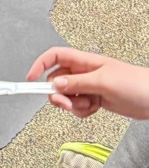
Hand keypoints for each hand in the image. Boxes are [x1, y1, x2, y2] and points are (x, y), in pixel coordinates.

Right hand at [27, 47, 148, 119]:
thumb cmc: (136, 84)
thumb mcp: (103, 82)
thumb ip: (77, 82)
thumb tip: (55, 84)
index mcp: (84, 61)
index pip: (54, 56)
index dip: (40, 64)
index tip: (31, 79)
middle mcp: (84, 73)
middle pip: (56, 80)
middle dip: (57, 94)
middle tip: (66, 103)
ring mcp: (89, 86)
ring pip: (66, 96)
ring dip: (72, 105)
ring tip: (88, 105)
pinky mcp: (95, 99)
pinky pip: (78, 106)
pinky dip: (82, 111)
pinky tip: (95, 109)